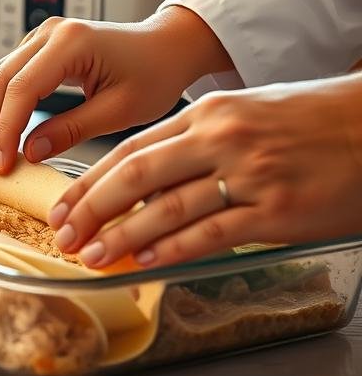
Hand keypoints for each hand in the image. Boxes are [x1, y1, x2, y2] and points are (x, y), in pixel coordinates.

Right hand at [0, 6, 232, 176]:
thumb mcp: (119, 110)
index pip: (21, 89)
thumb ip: (72, 130)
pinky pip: (5, 76)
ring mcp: (40, 37)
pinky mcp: (38, 48)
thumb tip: (29, 152)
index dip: (5, 131)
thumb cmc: (155, 73)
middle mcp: (49, 32)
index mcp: (71, 42)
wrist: (168, 48)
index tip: (1, 164)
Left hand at [49, 74, 361, 268]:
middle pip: (136, 176)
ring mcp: (249, 174)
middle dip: (91, 209)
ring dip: (121, 236)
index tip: (63, 204)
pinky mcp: (277, 210)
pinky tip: (144, 262)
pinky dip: (171, 250)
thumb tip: (146, 178)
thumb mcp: (246, 113)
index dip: (90, 180)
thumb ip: (196, 140)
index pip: (130, 149)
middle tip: (62, 234)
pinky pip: (211, 233)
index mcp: (208, 112)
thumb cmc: (312, 119)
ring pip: (166, 208)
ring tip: (90, 254)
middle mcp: (221, 139)